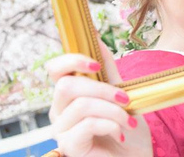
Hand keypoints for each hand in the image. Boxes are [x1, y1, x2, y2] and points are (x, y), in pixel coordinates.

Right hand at [47, 41, 151, 156]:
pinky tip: (122, 132)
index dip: (72, 60)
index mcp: (69, 95)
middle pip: (67, 85)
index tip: (96, 64)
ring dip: (114, 110)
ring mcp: (61, 130)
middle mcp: (59, 111)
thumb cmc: (126, 128)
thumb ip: (107, 70)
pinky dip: (112, 124)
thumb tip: (96, 37)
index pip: (54, 69)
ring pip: (82, 105)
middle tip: (126, 99)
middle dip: (103, 89)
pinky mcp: (69, 146)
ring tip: (129, 120)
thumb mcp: (121, 93)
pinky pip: (87, 125)